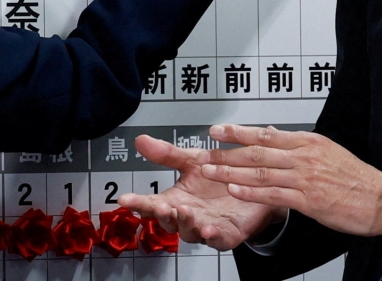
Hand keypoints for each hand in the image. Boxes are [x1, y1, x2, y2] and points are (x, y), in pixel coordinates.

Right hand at [118, 134, 283, 249]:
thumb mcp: (192, 161)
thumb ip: (168, 154)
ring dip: (185, 224)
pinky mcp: (229, 234)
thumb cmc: (220, 177)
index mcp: (176, 199)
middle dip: (161, 215)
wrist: (256, 186)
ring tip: (184, 211)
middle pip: (168, 221)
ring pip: (190, 232)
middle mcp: (189, 216)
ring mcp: (207, 227)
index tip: (125, 200)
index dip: (138, 202)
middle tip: (157, 205)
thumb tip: (141, 140)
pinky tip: (208, 229)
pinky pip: (219, 240)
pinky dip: (212, 236)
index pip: (152, 202)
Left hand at [199, 124, 381, 237]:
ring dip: (231, 172)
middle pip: (256, 153)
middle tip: (203, 153)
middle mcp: (303, 157)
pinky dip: (252, 192)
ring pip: (261, 173)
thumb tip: (267, 133)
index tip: (215, 131)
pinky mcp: (309, 200)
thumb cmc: (353, 176)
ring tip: (209, 171)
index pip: (264, 135)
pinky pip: (274, 195)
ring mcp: (305, 179)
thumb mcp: (323, 150)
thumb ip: (293, 143)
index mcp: (306, 142)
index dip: (237, 133)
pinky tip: (235, 190)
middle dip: (226, 153)